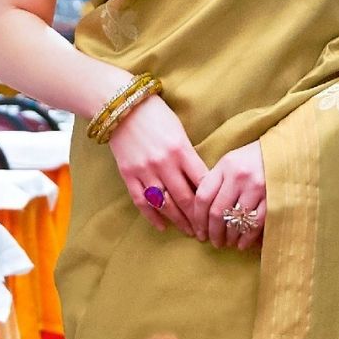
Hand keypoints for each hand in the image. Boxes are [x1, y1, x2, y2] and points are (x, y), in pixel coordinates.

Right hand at [107, 93, 207, 236]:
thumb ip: (190, 157)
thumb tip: (203, 183)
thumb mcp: (180, 132)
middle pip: (186, 199)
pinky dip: (153, 217)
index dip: (212, 202)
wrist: (120, 105)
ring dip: (179, 222)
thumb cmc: (156, 115)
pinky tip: (163, 227)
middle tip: (206, 232)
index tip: (219, 213)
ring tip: (189, 232)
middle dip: (198, 219)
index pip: (202, 183)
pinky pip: (142, 202)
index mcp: (181, 150)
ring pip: (165, 205)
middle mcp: (164, 163)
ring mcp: (145, 170)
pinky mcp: (128, 175)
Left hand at [193, 141, 266, 251]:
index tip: (199, 232)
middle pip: (217, 213)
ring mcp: (256, 189)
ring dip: (229, 238)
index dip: (198, 219)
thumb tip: (200, 212)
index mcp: (226, 166)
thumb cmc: (254, 161)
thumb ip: (216, 182)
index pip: (203, 197)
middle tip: (214, 242)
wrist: (286, 153)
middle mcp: (239, 177)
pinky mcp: (272, 200)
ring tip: (227, 243)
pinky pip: (254, 225)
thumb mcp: (232, 163)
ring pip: (235, 222)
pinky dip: (246, 238)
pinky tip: (242, 244)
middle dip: (213, 233)